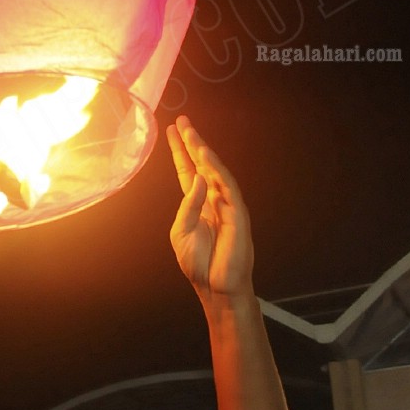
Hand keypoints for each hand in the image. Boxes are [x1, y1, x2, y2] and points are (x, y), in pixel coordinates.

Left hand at [167, 116, 253, 298]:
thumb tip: (197, 177)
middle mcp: (213, 200)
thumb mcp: (181, 232)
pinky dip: (217, 171)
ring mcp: (227, 205)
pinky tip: (205, 158)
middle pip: (202, 165)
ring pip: (216, 172)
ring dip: (204, 152)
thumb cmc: (197, 264)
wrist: (214, 287)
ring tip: (192, 134)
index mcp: (197, 204)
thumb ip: (187, 205)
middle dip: (193, 143)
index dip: (180, 151)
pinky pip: (228, 187)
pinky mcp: (238, 214)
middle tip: (183, 122)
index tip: (172, 131)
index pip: (188, 171)